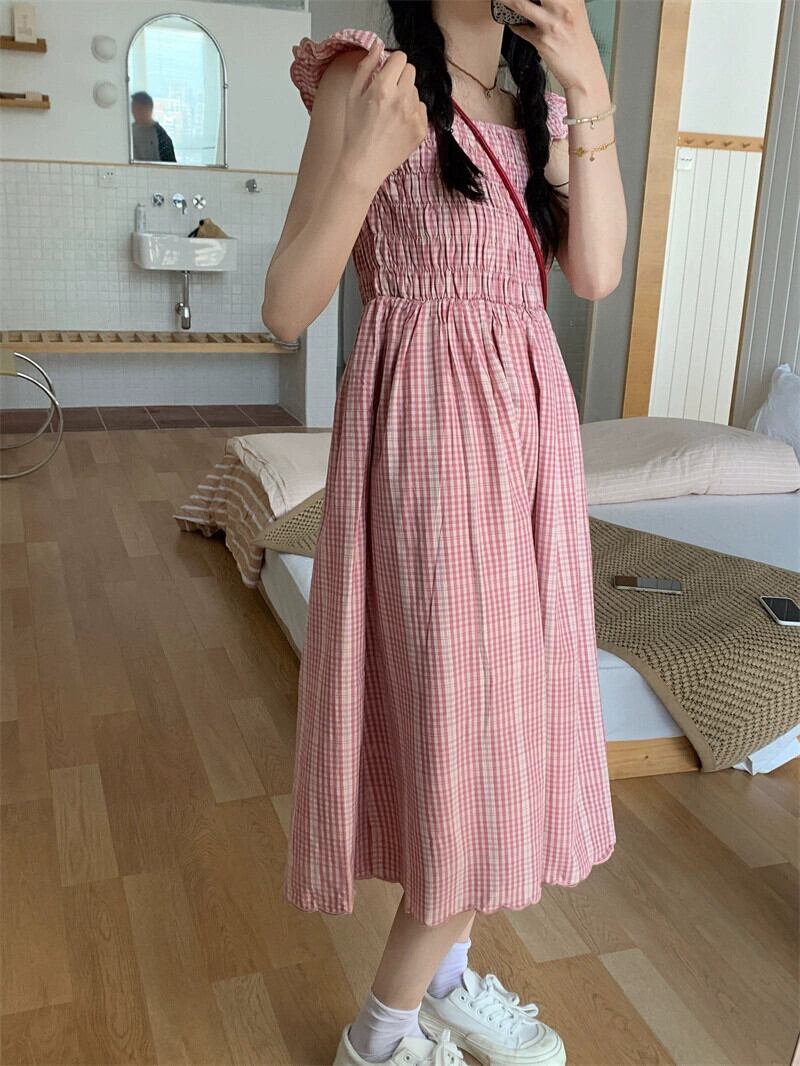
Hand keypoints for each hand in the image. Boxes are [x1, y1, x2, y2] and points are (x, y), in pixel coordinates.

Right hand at [340, 40, 428, 190]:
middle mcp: (402, 99)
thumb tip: (378, 46)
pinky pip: (422, 109)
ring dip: (406, 96)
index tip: (387, 72)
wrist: (364, 165)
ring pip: (416, 91)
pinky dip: (412, 113)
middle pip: (411, 70)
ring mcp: (414, 115)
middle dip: (400, 77)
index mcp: (383, 88)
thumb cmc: (355, 132)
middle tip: (388, 93)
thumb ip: (366, 67)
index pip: (400, 57)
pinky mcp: (421, 129)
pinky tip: (398, 124)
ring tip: (391, 114)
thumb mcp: (352, 95)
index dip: (392, 63)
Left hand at [501, 0, 604, 91]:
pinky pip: (521, 29)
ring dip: (507, 0)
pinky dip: (515, 26)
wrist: (585, 72)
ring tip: (502, 0)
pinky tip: (514, 24)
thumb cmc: (579, 44)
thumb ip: (558, 2)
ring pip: (521, 4)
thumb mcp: (575, 13)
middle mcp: (564, 6)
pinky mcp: (542, 41)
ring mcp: (552, 23)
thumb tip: (536, 0)